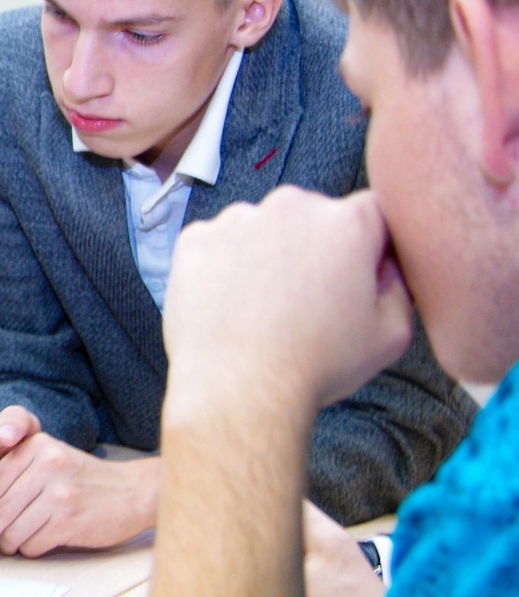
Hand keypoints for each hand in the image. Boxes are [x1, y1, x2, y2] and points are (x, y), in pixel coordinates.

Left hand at [0, 429, 159, 560]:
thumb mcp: (47, 459)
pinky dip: (28, 549)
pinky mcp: (71, 520)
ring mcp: (61, 494)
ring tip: (3, 548)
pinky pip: (34, 543)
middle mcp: (47, 466)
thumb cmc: (79, 480)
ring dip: (4, 545)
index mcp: (35, 448)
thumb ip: (13, 472)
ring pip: (14, 530)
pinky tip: (33, 545)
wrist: (131, 492)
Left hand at [163, 188, 413, 426]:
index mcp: (346, 222)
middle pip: (312, 215)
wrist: (239, 389)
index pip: (370, 213)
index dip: (367, 246)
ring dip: (267, 253)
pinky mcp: (196, 238)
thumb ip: (400, 283)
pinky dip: (224, 266)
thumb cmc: (315, 366)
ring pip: (262, 227)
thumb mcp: (391, 333)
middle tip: (306, 299)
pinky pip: (219, 243)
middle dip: (314, 247)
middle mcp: (290, 207)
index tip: (355, 276)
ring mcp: (237, 219)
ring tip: (264, 307)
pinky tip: (232, 304)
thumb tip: (387, 261)